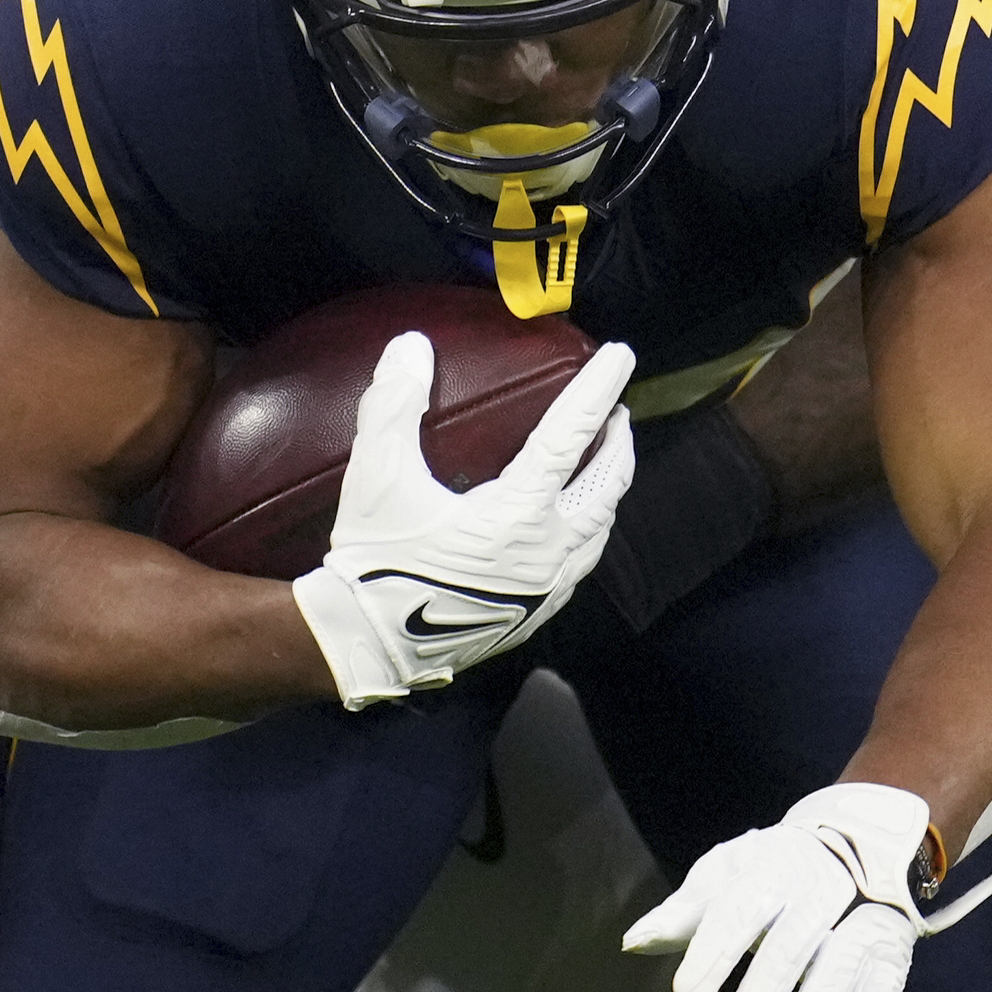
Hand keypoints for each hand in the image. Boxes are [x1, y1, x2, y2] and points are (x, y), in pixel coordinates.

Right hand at [289, 332, 636, 706]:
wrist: (371, 644)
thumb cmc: (377, 561)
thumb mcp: (377, 477)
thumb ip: (393, 406)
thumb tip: (412, 347)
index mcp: (518, 513)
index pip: (570, 435)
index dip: (597, 388)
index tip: (621, 356)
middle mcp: (546, 550)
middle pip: (607, 485)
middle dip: (617, 443)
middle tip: (616, 411)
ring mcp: (546, 586)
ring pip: (601, 529)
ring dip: (610, 489)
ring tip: (603, 464)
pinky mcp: (536, 613)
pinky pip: (582, 563)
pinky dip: (590, 531)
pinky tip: (575, 526)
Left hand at [623, 782, 929, 991]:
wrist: (861, 845)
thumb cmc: (773, 871)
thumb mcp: (726, 875)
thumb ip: (683, 912)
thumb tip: (634, 942)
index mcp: (774, 866)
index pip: (743, 908)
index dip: (715, 950)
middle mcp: (823, 890)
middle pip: (792, 948)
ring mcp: (864, 919)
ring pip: (839, 973)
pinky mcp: (892, 951)